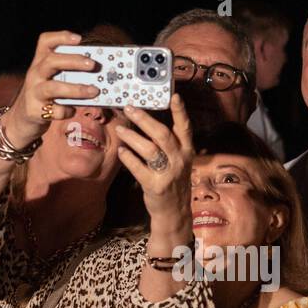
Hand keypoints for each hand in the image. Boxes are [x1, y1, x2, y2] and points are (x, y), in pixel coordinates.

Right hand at [0, 31, 100, 149]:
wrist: (21, 119)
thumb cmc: (45, 96)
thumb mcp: (51, 79)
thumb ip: (68, 74)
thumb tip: (98, 74)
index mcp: (40, 62)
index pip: (45, 42)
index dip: (61, 37)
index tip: (79, 39)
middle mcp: (35, 74)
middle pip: (51, 61)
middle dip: (73, 61)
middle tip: (92, 64)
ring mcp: (34, 92)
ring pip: (53, 87)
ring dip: (76, 89)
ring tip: (94, 91)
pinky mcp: (35, 111)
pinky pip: (55, 111)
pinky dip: (68, 111)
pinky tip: (73, 110)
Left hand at [112, 93, 193, 225]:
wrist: (175, 211)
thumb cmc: (173, 181)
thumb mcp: (179, 160)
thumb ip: (169, 143)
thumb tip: (147, 120)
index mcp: (187, 151)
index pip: (185, 127)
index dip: (180, 111)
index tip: (174, 96)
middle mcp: (180, 160)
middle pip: (162, 135)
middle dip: (145, 120)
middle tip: (129, 109)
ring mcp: (168, 174)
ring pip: (149, 149)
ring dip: (132, 137)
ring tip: (120, 129)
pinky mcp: (155, 186)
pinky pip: (138, 168)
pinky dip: (128, 158)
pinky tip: (121, 151)